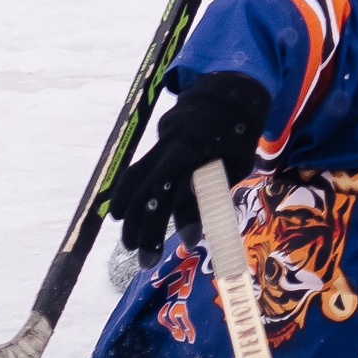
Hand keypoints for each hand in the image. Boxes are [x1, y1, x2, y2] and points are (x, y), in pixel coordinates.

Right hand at [103, 73, 269, 259]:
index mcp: (204, 152)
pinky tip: (120, 214)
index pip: (189, 189)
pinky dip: (125, 193)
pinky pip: (136, 171)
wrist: (224, 95)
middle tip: (144, 262)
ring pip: (138, 181)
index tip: (190, 242)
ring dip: (131, 214)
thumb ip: (215, 193)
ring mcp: (162, 145)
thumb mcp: (237, 164)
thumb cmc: (237, 136)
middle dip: (148, 228)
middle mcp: (177, 148)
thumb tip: (195, 234)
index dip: (188, 217)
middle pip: (155, 191)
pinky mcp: (155, 146)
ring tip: (129, 244)